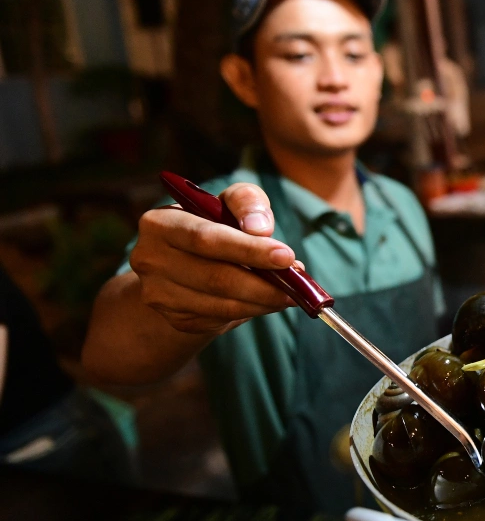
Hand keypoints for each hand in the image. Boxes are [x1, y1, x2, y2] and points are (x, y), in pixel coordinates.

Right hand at [129, 182, 296, 334]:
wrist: (184, 266)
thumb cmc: (214, 226)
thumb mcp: (228, 203)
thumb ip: (247, 202)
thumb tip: (260, 228)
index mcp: (160, 223)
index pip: (206, 238)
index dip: (248, 249)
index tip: (286, 256)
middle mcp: (150, 259)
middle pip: (215, 277)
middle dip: (262, 283)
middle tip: (297, 285)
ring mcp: (158, 293)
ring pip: (220, 303)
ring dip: (262, 301)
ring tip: (289, 295)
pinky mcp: (175, 318)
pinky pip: (220, 318)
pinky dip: (250, 311)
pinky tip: (267, 302)